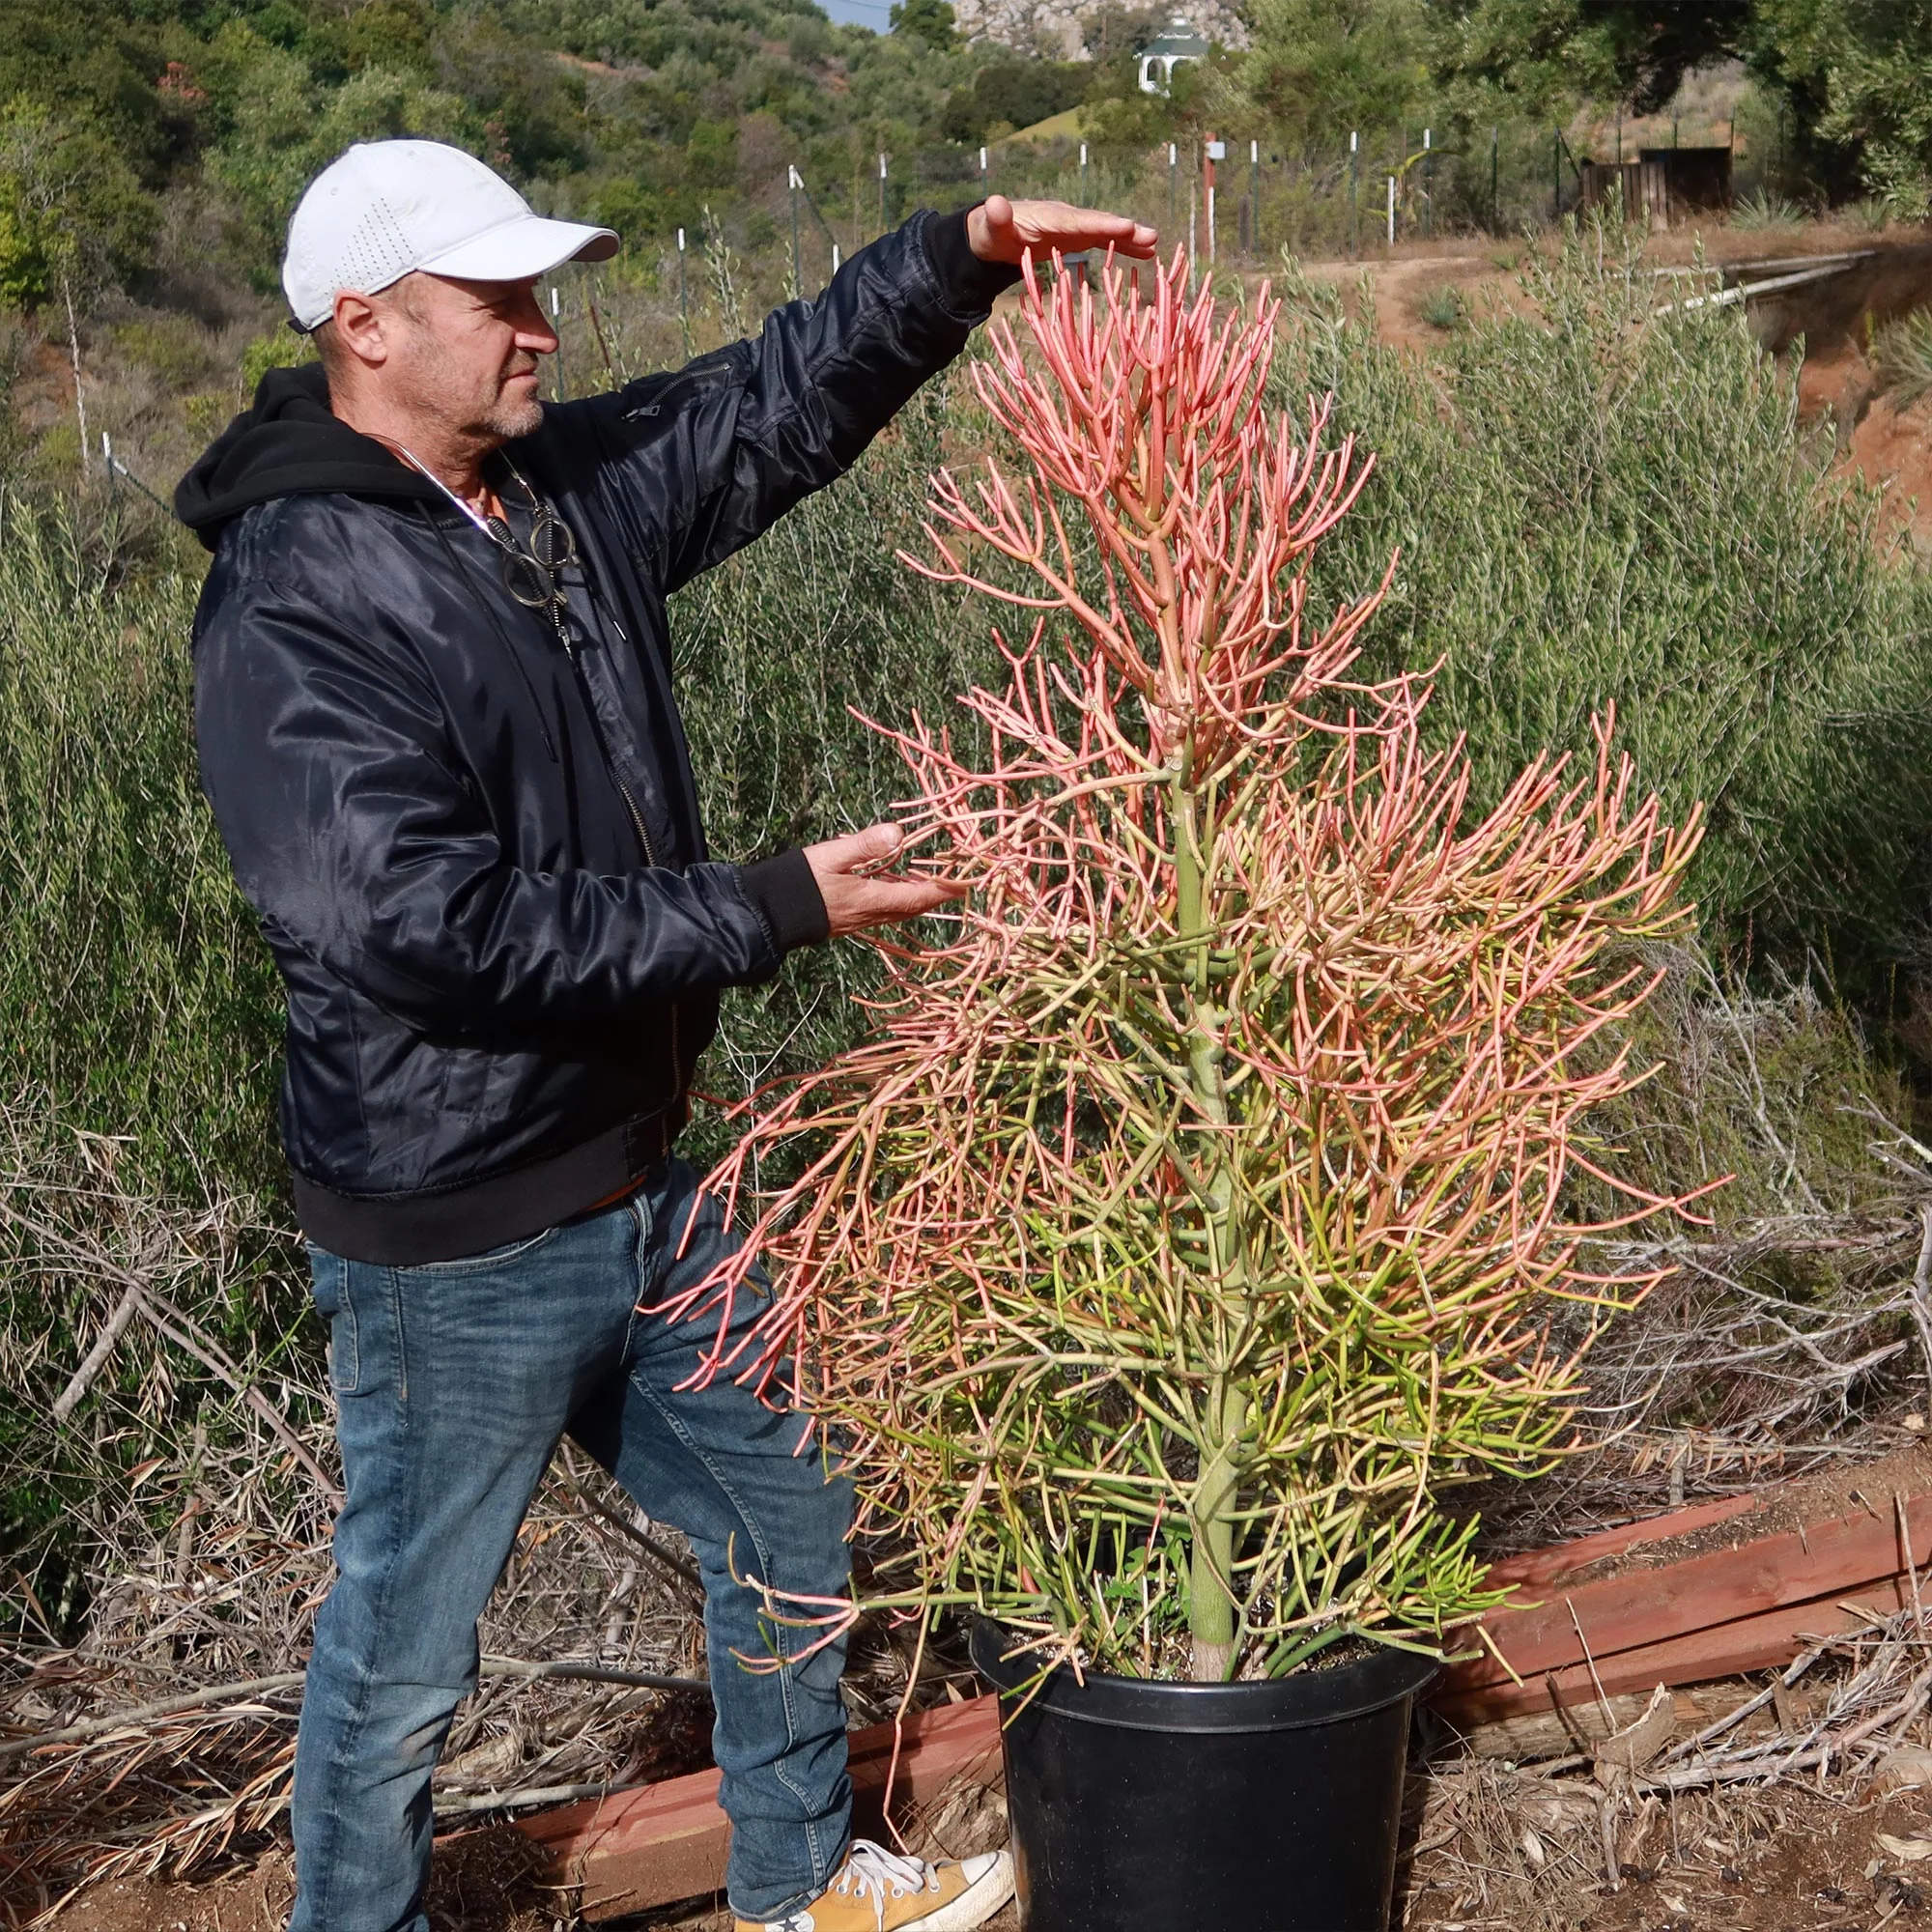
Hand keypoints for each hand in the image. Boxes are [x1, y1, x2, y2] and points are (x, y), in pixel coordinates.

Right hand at [804, 823, 962, 937]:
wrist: (769, 913)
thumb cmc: (798, 882)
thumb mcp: (832, 855)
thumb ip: (865, 845)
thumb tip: (897, 833)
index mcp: (871, 899)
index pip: (918, 897)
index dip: (943, 889)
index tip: (965, 882)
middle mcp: (870, 914)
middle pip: (912, 908)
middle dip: (934, 895)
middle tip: (953, 881)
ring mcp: (858, 921)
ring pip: (897, 911)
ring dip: (916, 897)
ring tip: (929, 880)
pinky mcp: (847, 920)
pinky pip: (882, 911)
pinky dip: (896, 899)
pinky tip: (892, 885)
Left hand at [967, 193, 1158, 265]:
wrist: (994, 233)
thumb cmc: (992, 234)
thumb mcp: (990, 228)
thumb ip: (996, 217)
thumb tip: (995, 203)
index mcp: (1050, 217)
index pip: (1079, 221)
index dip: (1102, 223)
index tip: (1125, 226)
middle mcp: (1067, 218)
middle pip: (1099, 223)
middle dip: (1123, 230)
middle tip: (1151, 236)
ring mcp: (1074, 227)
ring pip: (1106, 231)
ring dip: (1130, 239)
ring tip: (1155, 246)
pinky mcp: (1077, 237)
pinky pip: (1104, 240)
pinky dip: (1123, 246)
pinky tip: (1146, 254)